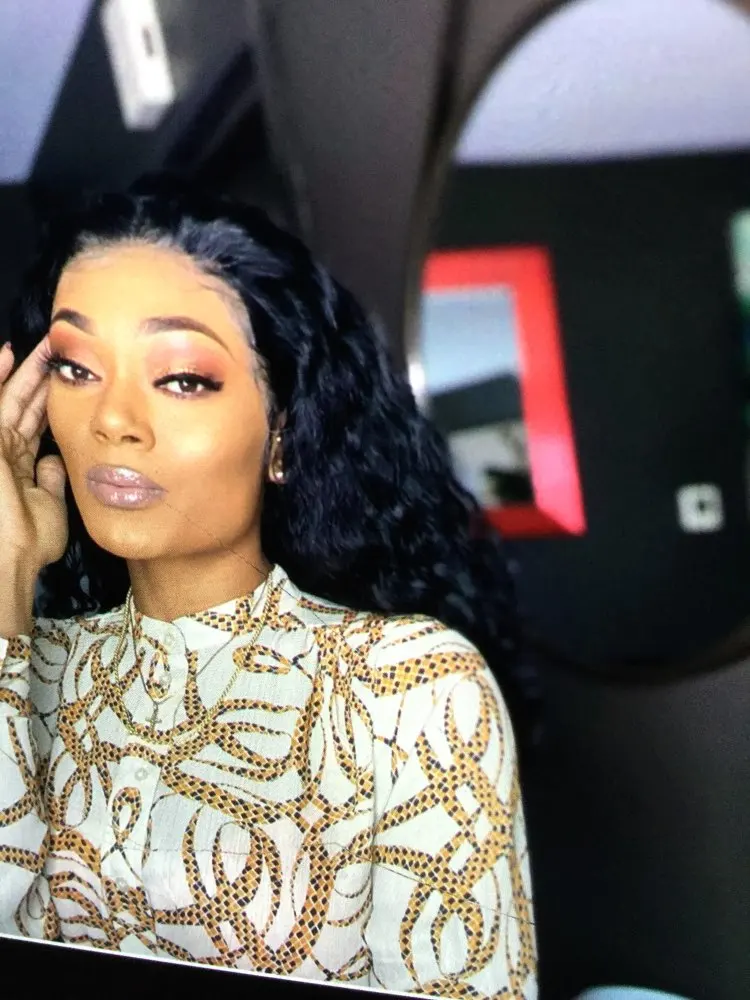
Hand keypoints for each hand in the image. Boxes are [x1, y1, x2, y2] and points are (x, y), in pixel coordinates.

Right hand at [0, 339, 67, 574]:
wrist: (10, 558)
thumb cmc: (29, 542)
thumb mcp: (50, 505)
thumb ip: (52, 480)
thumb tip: (56, 460)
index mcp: (19, 467)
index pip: (34, 423)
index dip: (49, 400)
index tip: (69, 377)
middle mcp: (4, 452)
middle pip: (22, 404)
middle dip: (39, 377)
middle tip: (56, 348)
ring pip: (7, 397)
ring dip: (22, 370)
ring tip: (38, 344)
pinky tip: (5, 353)